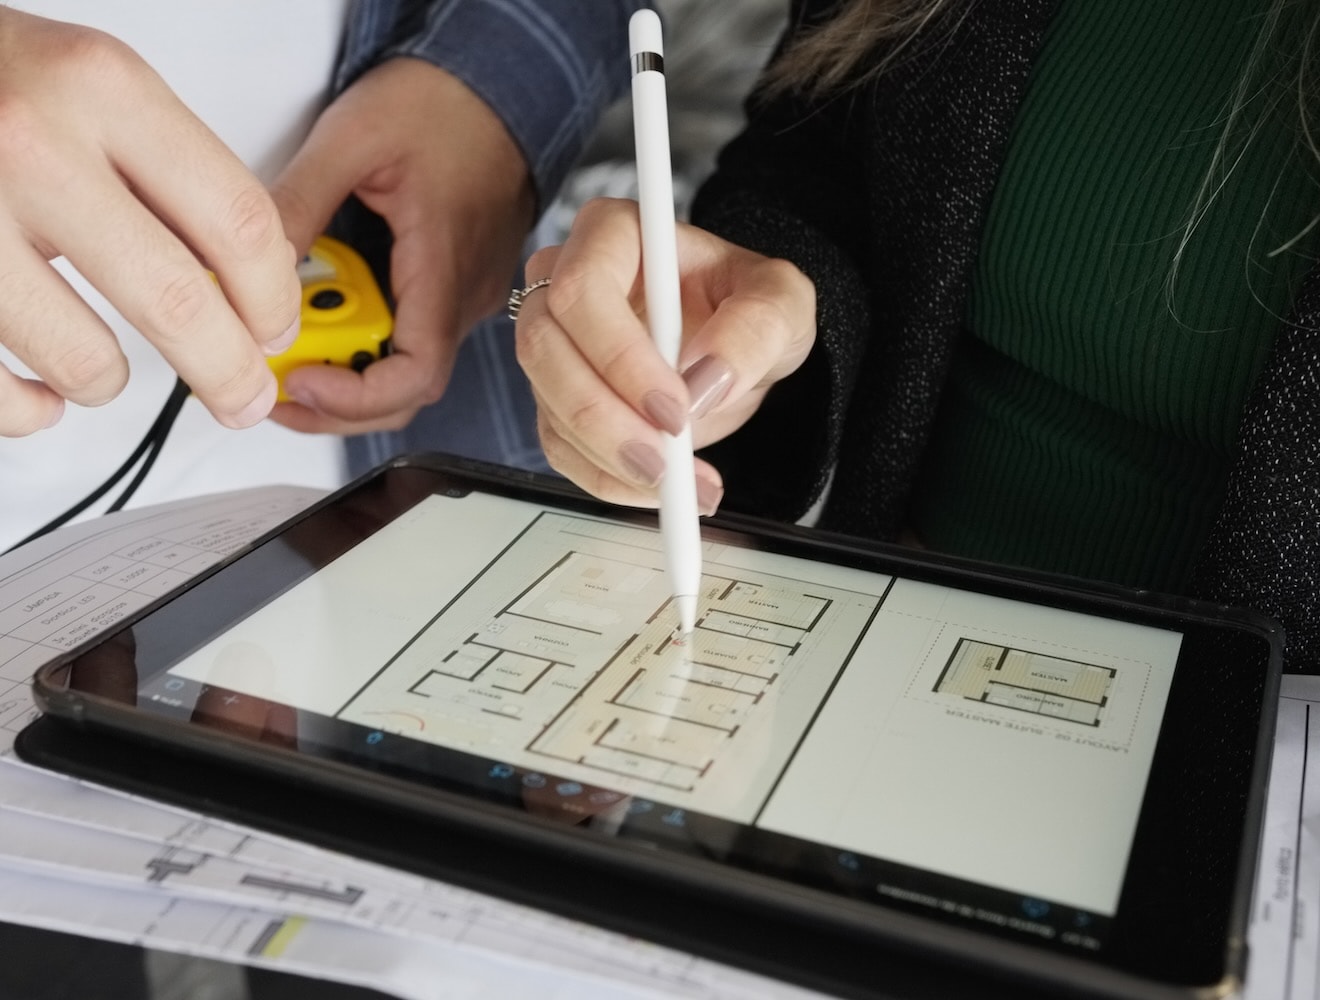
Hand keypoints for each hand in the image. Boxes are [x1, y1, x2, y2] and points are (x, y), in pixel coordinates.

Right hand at [0, 9, 300, 437]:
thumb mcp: (96, 84)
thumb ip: (173, 169)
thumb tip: (258, 274)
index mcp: (102, 90)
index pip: (237, 222)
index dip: (272, 296)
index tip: (275, 329)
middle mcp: (34, 147)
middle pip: (178, 302)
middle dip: (229, 372)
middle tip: (244, 395)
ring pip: (86, 361)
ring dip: (108, 382)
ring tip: (105, 368)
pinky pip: (2, 392)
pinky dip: (31, 408)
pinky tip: (42, 389)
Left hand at [268, 57, 535, 433]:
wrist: (498, 88)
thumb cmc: (442, 106)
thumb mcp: (352, 140)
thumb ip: (299, 204)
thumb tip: (242, 263)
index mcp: (443, 268)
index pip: (413, 376)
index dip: (353, 400)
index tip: (298, 381)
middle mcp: (461, 298)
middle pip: (402, 392)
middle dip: (334, 404)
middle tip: (273, 383)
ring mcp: (460, 298)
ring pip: (404, 371)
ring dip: (345, 374)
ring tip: (289, 351)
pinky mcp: (452, 290)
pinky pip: (409, 340)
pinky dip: (362, 345)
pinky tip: (323, 321)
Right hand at [514, 198, 815, 511]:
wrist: (737, 348)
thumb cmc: (751, 306)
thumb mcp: (782, 303)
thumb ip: (755, 328)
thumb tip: (707, 378)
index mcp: (613, 234)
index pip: (582, 290)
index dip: (619, 356)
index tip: (675, 408)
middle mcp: (565, 280)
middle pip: (545, 350)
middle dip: (606, 420)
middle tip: (668, 464)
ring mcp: (554, 342)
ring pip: (549, 406)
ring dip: (612, 460)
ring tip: (685, 485)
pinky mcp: (555, 398)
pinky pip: (561, 447)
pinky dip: (610, 480)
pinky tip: (664, 487)